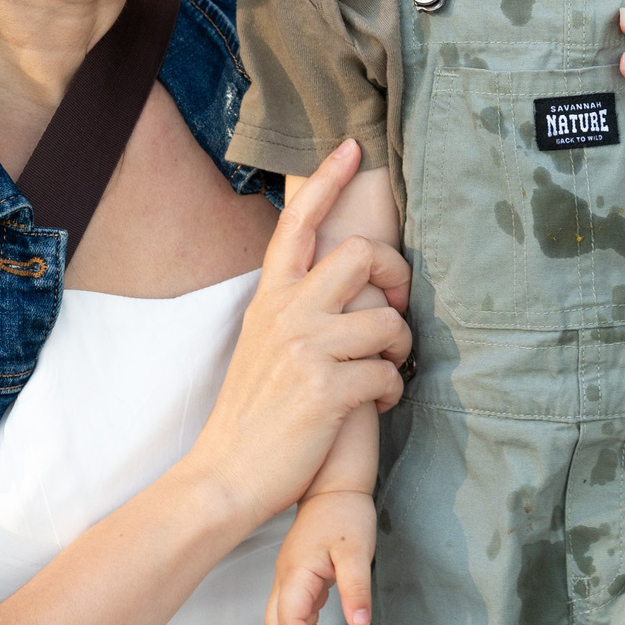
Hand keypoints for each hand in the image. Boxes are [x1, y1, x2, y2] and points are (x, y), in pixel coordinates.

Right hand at [184, 142, 411, 534]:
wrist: (224, 475)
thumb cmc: (252, 414)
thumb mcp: (262, 343)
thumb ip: (295, 309)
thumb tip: (343, 285)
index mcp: (270, 299)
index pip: (297, 223)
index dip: (328, 181)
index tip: (354, 148)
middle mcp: (287, 314)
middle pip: (363, 254)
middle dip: (396, 277)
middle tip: (394, 308)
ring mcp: (306, 349)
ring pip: (387, 319)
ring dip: (399, 348)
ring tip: (384, 371)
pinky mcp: (327, 389)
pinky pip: (388, 374)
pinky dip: (390, 392)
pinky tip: (375, 406)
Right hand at [264, 489, 375, 624]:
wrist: (334, 484)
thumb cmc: (344, 512)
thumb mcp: (357, 551)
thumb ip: (356, 587)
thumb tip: (358, 622)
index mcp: (296, 574)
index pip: (287, 622)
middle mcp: (286, 579)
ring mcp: (289, 578)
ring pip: (280, 623)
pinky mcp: (299, 577)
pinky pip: (292, 612)